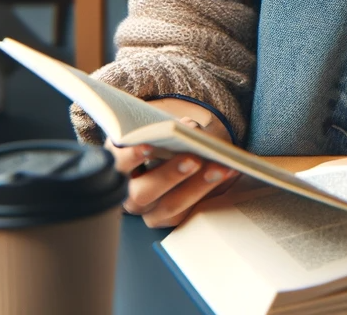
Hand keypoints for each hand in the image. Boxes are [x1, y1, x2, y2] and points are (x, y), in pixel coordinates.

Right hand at [106, 99, 237, 227]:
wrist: (166, 157)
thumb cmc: (158, 139)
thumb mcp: (156, 131)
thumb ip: (166, 129)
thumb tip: (188, 127)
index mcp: (117, 168)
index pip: (116, 165)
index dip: (130, 157)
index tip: (149, 145)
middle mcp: (128, 196)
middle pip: (143, 193)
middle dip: (169, 175)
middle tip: (194, 159)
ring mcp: (148, 212)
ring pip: (170, 206)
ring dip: (198, 187)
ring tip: (220, 168)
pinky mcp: (170, 219)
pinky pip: (190, 212)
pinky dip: (211, 192)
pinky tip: (230, 174)